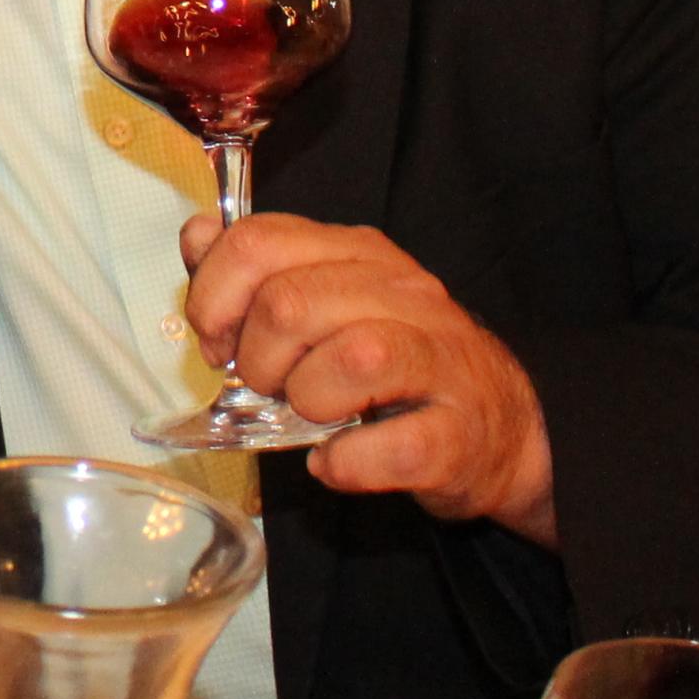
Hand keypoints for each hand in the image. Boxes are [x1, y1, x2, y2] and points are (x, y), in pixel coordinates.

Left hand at [180, 210, 557, 544]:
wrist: (499, 428)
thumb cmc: (397, 364)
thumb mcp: (326, 298)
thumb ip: (258, 268)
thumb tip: (199, 235)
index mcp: (360, 253)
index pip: (258, 241)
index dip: (213, 298)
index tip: (219, 341)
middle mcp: (405, 294)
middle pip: (289, 305)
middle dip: (256, 359)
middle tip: (270, 385)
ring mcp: (438, 361)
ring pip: (348, 360)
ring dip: (305, 400)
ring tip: (313, 414)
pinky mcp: (456, 434)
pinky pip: (387, 448)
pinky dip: (345, 463)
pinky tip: (338, 460)